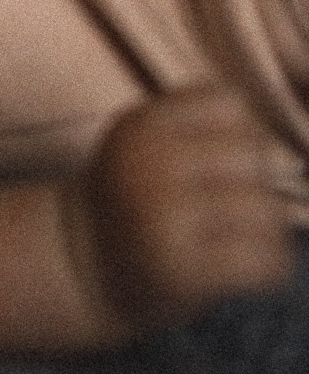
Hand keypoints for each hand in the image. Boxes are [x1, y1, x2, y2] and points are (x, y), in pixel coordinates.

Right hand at [63, 88, 296, 336]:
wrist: (84, 268)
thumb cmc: (134, 201)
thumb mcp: (145, 145)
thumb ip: (204, 131)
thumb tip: (289, 160)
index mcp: (136, 127)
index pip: (229, 104)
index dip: (239, 131)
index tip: (218, 162)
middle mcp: (144, 165)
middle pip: (254, 155)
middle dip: (255, 182)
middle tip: (226, 207)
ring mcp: (160, 218)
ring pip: (267, 209)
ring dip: (264, 229)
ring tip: (232, 238)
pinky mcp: (182, 270)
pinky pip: (266, 259)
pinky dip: (266, 266)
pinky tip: (236, 267)